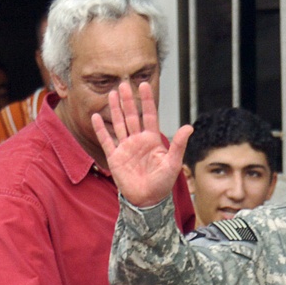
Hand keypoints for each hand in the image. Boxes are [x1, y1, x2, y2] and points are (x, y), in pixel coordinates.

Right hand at [91, 81, 192, 208]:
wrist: (147, 200)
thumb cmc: (162, 184)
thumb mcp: (173, 163)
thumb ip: (179, 144)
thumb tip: (189, 127)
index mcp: (152, 140)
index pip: (148, 115)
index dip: (146, 100)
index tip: (144, 85)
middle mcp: (138, 141)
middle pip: (132, 116)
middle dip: (128, 100)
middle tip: (124, 83)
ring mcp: (125, 148)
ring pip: (119, 124)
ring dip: (115, 109)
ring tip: (112, 93)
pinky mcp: (114, 157)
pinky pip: (106, 140)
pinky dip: (101, 129)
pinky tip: (96, 117)